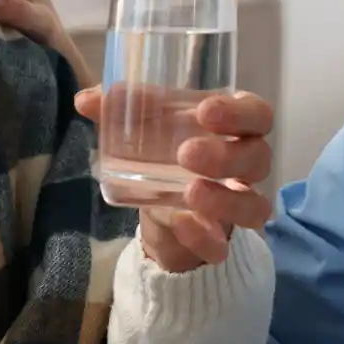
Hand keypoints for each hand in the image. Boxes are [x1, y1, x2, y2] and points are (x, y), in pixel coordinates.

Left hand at [74, 86, 274, 271]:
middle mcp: (244, 165)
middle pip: (258, 157)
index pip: (257, 115)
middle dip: (225, 155)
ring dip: (224, 199)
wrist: (161, 210)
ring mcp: (236, 205)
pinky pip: (223, 244)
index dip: (240, 113)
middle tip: (186, 153)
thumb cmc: (163, 152)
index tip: (206, 111)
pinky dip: (204, 237)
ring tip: (190, 193)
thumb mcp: (144, 129)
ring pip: (254, 205)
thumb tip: (85, 98)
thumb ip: (117, 111)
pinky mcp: (218, 239)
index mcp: (233, 128)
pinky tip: (182, 223)